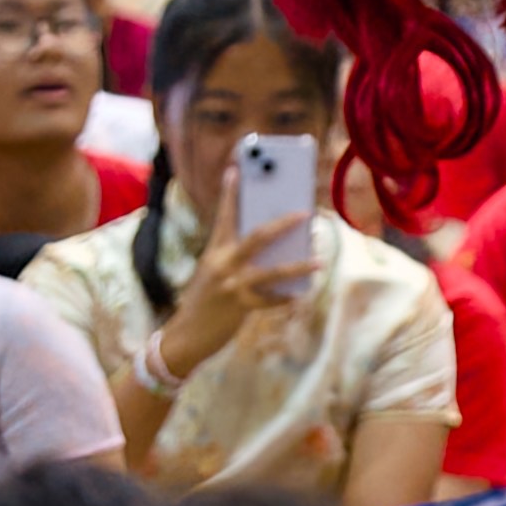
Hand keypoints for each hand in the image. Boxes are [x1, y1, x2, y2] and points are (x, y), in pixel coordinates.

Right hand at [157, 210, 316, 379]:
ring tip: (320, 260)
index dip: (230, 193)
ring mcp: (231, 285)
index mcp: (214, 251)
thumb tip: (274, 245)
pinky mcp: (239, 306)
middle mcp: (222, 264)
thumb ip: (235, 257)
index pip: (224, 216)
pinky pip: (271, 300)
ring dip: (300, 266)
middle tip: (306, 214)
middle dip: (284, 224)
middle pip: (258, 237)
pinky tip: (299, 295)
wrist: (185, 336)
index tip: (236, 170)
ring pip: (273, 271)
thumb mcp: (213, 273)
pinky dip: (286, 298)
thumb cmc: (204, 300)